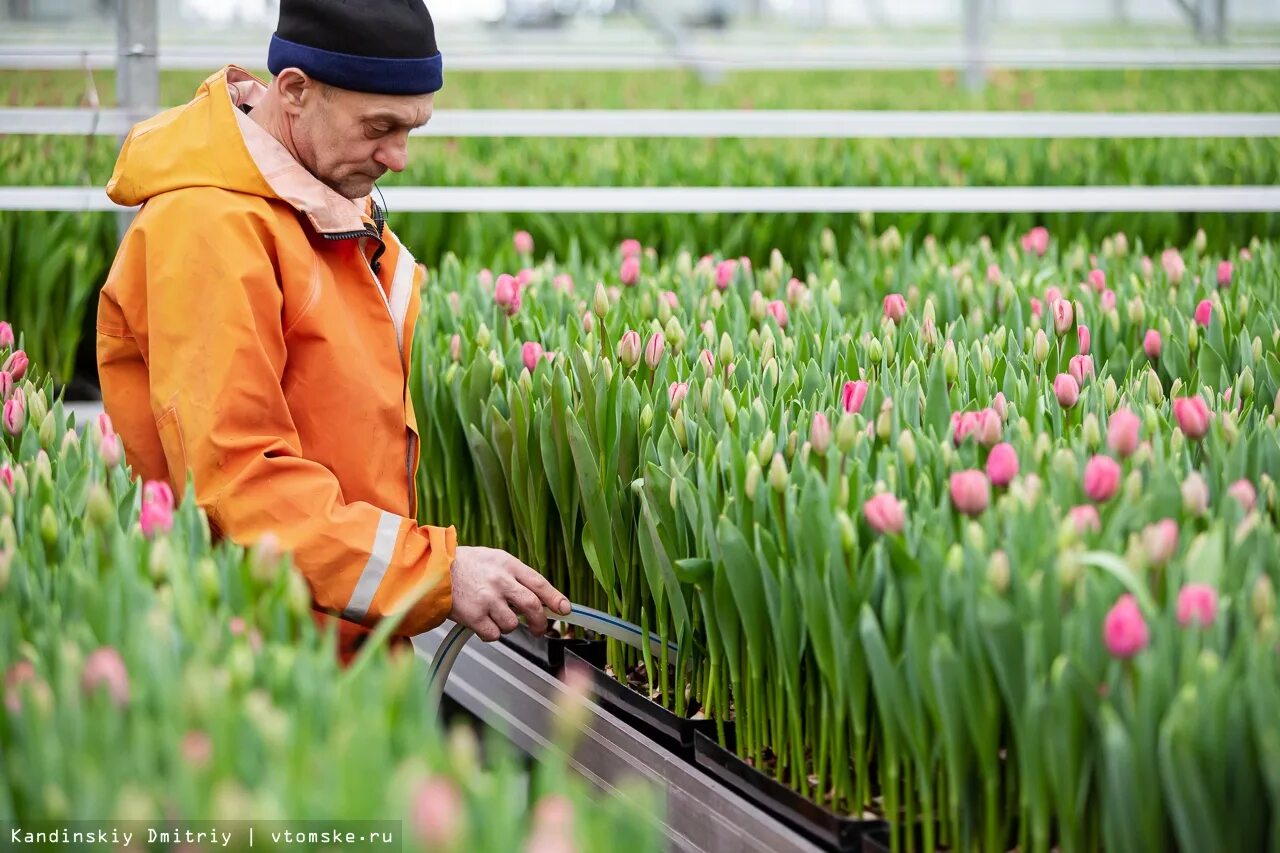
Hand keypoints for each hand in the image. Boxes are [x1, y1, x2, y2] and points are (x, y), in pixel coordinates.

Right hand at [448, 546, 570, 641]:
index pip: (539, 583)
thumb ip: (514, 575)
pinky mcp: (474, 616)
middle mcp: (500, 581)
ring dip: (508, 626)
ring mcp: (487, 599)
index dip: (555, 598)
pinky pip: (493, 634)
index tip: (564, 609)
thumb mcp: (493, 559)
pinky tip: (482, 624)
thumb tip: (537, 594)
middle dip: (540, 622)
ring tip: (496, 618)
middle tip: (539, 629)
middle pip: (532, 606)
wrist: (431, 569)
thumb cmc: (463, 564)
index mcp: (508, 564)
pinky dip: (491, 634)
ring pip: (512, 624)